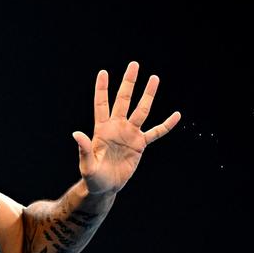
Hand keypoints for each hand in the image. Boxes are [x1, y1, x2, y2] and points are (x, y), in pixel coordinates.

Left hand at [73, 61, 180, 194]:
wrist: (105, 187)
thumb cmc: (92, 177)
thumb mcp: (87, 165)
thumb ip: (84, 149)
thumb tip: (76, 133)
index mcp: (102, 130)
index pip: (101, 105)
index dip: (102, 89)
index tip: (103, 73)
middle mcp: (117, 127)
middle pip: (124, 100)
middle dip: (128, 83)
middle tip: (134, 65)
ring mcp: (130, 134)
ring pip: (141, 111)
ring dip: (148, 95)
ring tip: (154, 78)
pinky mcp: (140, 145)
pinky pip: (156, 132)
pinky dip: (166, 125)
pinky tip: (177, 115)